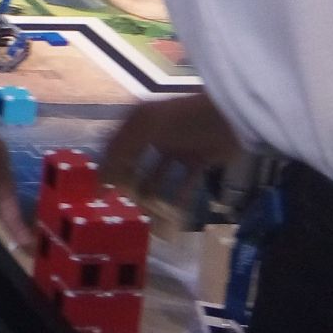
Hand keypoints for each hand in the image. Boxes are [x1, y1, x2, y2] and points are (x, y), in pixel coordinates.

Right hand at [100, 92, 244, 207]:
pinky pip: (184, 183)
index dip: (107, 168)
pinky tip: (173, 214)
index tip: (100, 193)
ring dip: (151, 192)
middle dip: (127, 182)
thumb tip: (103, 174)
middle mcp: (155, 134)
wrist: (231, 118)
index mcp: (140, 121)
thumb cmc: (185, 120)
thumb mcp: (148, 126)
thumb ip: (124, 148)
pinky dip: (178, 197)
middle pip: (135, 162)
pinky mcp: (198, 161)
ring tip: (144, 212)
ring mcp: (177, 149)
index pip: (115, 147)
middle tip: (121, 205)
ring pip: (157, 175)